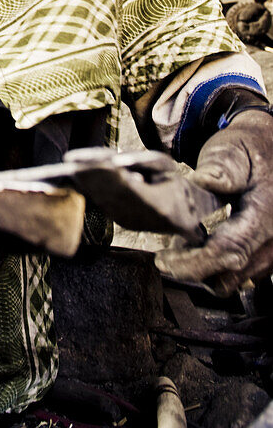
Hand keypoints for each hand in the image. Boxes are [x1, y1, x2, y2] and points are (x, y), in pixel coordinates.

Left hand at [155, 110, 272, 294]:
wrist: (268, 148)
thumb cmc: (248, 149)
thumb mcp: (233, 151)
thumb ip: (221, 169)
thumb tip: (204, 182)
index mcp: (264, 215)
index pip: (227, 251)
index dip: (193, 262)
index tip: (164, 261)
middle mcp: (272, 239)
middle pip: (230, 274)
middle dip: (194, 270)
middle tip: (168, 254)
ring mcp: (272, 249)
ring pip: (236, 279)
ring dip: (207, 270)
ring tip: (185, 245)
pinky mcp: (267, 252)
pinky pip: (243, 274)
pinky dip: (220, 267)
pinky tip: (204, 245)